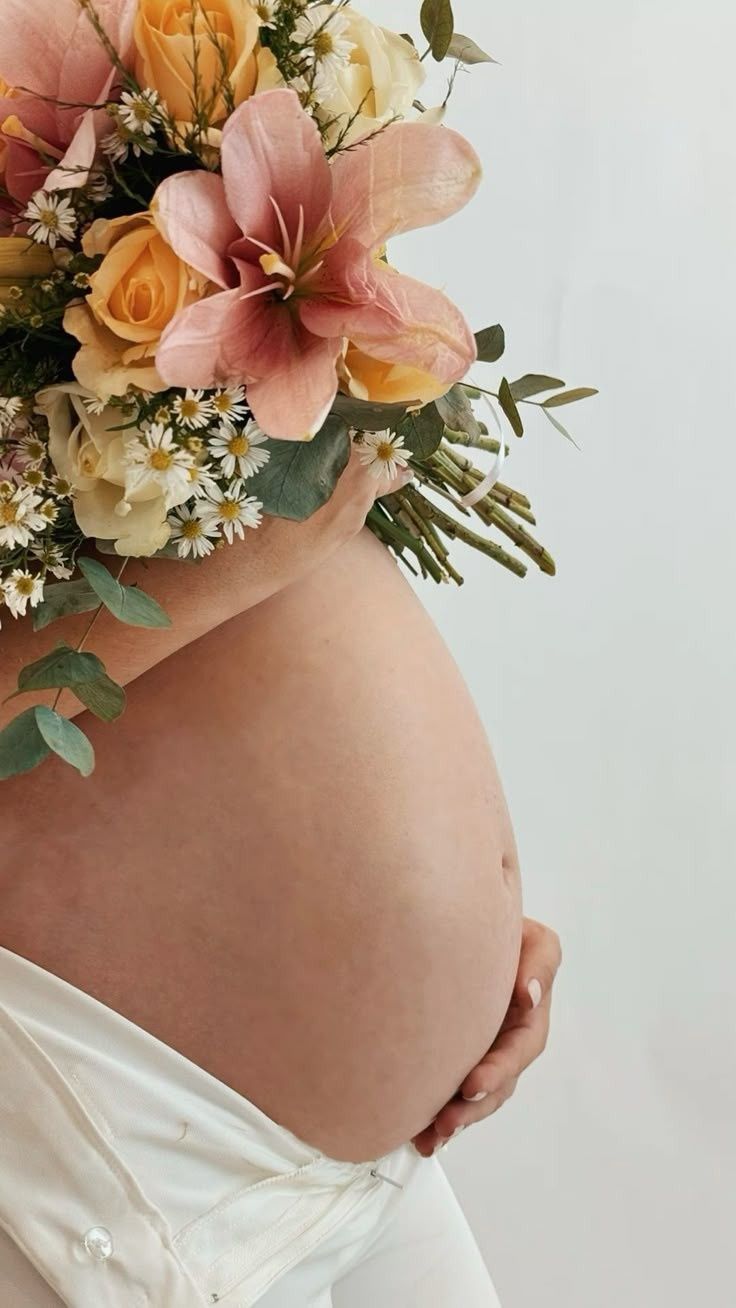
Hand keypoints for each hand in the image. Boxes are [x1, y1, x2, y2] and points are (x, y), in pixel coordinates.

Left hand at [411, 916, 562, 1155]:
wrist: (467, 927)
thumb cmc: (508, 934)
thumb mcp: (536, 941)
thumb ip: (540, 964)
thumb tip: (529, 995)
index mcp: (529, 1018)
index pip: (518, 1050)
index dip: (498, 1071)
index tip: (472, 1085)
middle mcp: (507, 1041)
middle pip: (495, 1085)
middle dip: (472, 1108)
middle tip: (445, 1121)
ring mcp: (482, 1051)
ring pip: (472, 1096)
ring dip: (454, 1119)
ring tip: (429, 1135)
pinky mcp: (455, 1057)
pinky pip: (448, 1090)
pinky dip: (434, 1113)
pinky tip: (417, 1133)